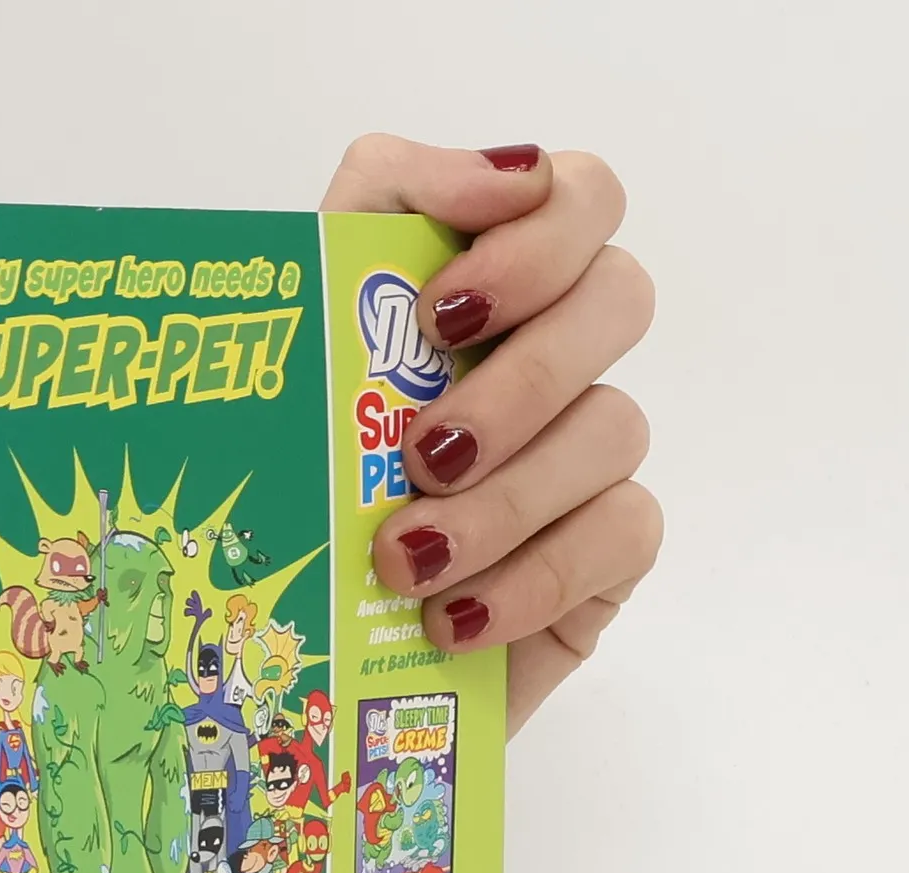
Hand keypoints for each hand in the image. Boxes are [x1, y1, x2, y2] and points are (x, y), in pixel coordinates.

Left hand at [322, 139, 660, 734]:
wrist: (287, 661)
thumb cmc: (290, 492)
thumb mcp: (298, 334)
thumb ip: (378, 208)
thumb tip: (495, 175)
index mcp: (488, 288)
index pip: (582, 198)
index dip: (536, 238)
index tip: (440, 314)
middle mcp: (555, 359)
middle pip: (618, 298)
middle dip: (517, 378)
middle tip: (420, 454)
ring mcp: (590, 458)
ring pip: (614, 428)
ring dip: (503, 500)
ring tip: (404, 562)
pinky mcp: (607, 557)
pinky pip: (620, 536)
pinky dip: (529, 580)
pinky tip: (451, 622)